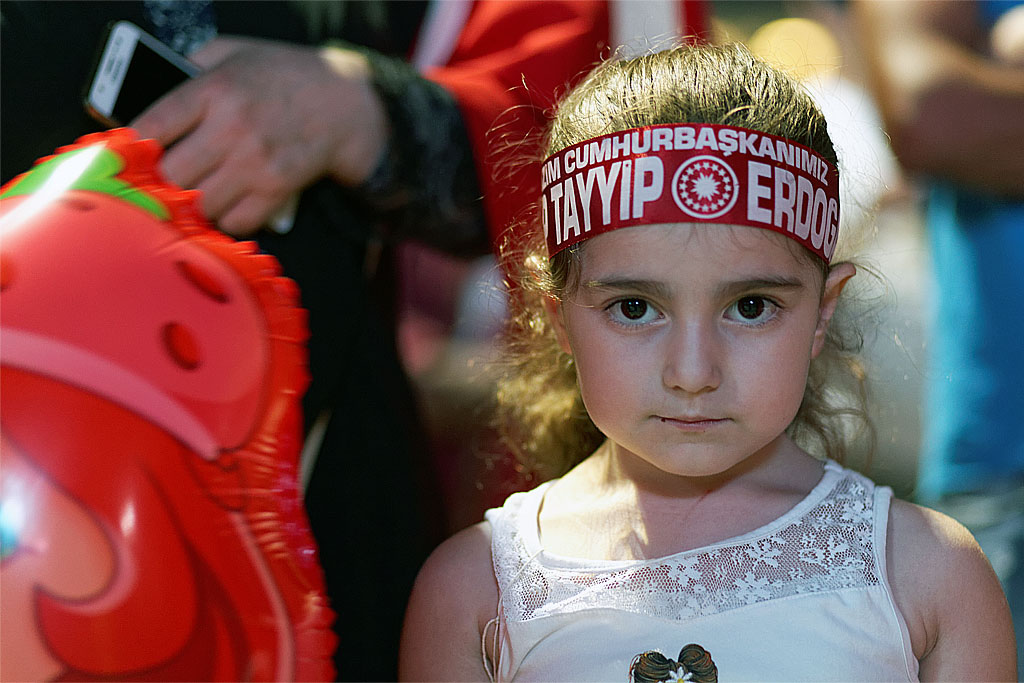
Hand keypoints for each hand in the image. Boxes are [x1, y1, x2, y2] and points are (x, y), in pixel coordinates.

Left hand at [132, 36, 387, 236]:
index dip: (129, 149)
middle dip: (157, 184)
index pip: (152, 126)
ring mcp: (257, 163)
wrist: (345, 104)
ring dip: (190, 206)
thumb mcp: (234, 53)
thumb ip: (189, 66)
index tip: (122, 159)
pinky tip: (225, 205)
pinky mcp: (278, 189)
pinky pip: (236, 221)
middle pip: (171, 175)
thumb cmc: (283, 76)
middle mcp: (233, 128)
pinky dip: (226, 219)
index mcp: (215, 89)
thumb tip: (145, 94)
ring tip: (188, 198)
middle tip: (152, 187)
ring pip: (201, 205)